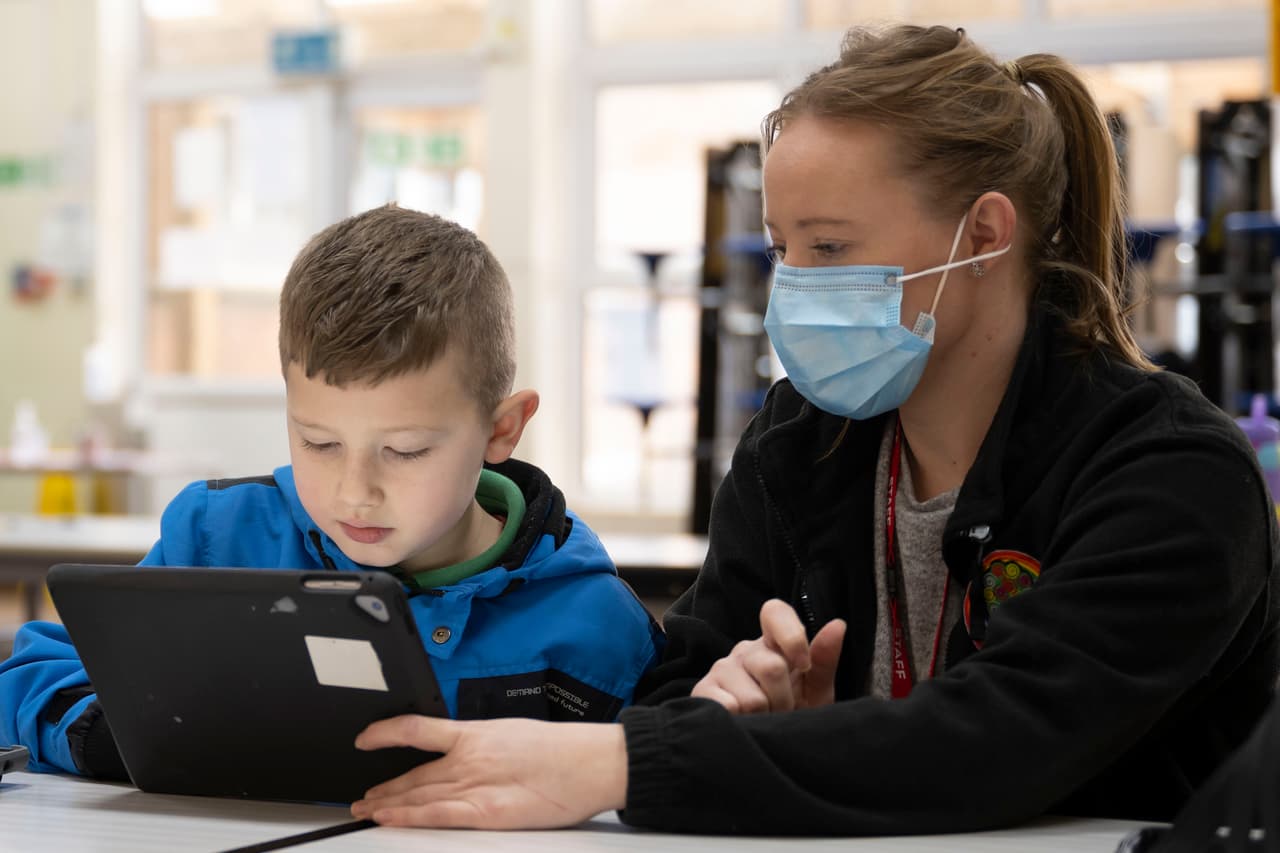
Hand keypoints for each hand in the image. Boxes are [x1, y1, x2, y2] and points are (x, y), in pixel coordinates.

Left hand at [350, 715, 626, 828]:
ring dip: (387, 803)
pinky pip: (436, 814)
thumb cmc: (562, 749)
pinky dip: (408, 816)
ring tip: (366, 810)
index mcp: (476, 733)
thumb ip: (484, 744)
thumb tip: (465, 751)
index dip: (384, 733)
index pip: (417, 728)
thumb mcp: (513, 733)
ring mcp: (475, 784)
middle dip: (383, 785)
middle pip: (412, 771)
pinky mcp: (485, 811)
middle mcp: (469, 757)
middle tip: (362, 794)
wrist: (590, 763)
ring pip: (417, 794)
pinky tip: (388, 818)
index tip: (365, 738)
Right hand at [690, 598, 844, 713]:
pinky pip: (728, 707)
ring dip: (764, 717)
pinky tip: (742, 723)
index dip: (791, 635)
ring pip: (752, 697)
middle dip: (783, 700)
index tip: (804, 666)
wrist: (765, 749)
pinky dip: (742, 723)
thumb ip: (824, 660)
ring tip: (762, 720)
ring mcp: (721, 669)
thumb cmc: (791, 716)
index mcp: (772, 644)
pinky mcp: (703, 692)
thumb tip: (838, 624)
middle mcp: (744, 651)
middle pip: (772, 667)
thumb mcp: (815, 692)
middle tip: (781, 711)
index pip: (775, 612)